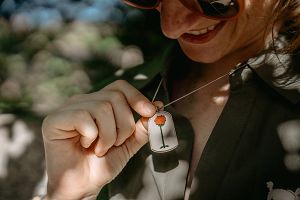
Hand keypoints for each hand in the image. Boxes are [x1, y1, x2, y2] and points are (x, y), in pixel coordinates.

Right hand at [42, 80, 156, 199]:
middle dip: (124, 124)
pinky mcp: (54, 120)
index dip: (137, 97)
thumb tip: (157, 106)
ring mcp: (67, 109)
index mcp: (98, 103)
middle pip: (115, 96)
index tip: (150, 112)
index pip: (120, 87)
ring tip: (100, 148)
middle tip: (115, 143)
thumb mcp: (128, 144)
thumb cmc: (102, 164)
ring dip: (108, 135)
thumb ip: (141, 126)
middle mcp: (83, 102)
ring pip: (102, 107)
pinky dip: (92, 136)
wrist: (83, 186)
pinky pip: (83, 117)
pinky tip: (85, 146)